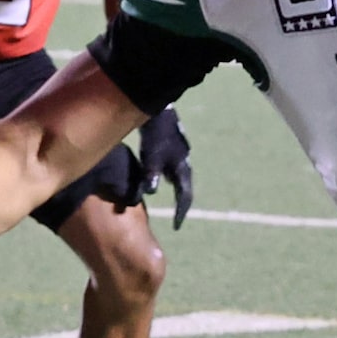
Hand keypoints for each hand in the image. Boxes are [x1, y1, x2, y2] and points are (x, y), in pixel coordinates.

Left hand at [131, 106, 192, 227]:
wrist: (158, 111)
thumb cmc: (154, 135)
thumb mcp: (151, 157)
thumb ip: (151, 175)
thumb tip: (151, 193)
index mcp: (182, 169)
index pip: (185, 196)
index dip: (181, 213)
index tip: (176, 226)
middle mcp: (184, 163)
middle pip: (185, 188)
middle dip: (182, 203)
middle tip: (178, 216)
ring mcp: (180, 154)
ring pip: (180, 176)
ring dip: (178, 189)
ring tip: (173, 200)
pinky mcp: (173, 146)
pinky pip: (174, 166)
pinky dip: (171, 176)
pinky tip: (163, 174)